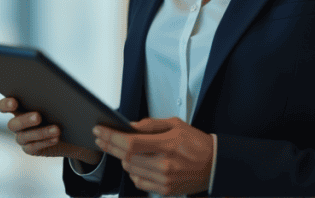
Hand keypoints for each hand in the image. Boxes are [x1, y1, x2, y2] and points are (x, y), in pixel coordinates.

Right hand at [0, 97, 102, 164]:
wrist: (68, 131)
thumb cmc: (58, 110)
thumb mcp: (53, 101)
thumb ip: (47, 96)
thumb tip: (54, 90)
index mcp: (18, 108)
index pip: (3, 106)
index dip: (5, 105)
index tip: (14, 102)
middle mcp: (17, 123)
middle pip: (13, 124)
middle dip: (25, 120)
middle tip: (38, 116)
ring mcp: (22, 137)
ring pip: (24, 137)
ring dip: (41, 132)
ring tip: (56, 129)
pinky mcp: (30, 149)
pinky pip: (33, 147)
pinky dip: (45, 142)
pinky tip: (56, 138)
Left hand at [93, 117, 213, 195]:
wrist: (214, 165)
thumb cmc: (196, 143)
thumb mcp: (175, 125)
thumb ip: (150, 125)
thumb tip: (129, 126)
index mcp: (167, 145)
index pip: (130, 142)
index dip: (111, 137)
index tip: (99, 130)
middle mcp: (164, 164)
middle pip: (126, 157)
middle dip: (110, 146)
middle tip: (101, 137)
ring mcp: (164, 179)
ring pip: (130, 170)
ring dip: (122, 158)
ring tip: (122, 148)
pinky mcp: (164, 189)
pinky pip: (139, 182)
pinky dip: (133, 172)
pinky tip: (136, 163)